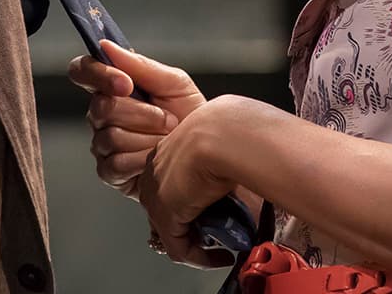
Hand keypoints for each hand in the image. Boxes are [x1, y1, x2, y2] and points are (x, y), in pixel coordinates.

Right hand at [68, 40, 204, 198]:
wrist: (207, 153)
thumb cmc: (190, 116)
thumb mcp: (174, 83)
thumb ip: (140, 65)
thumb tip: (106, 46)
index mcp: (113, 88)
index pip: (82, 71)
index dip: (97, 75)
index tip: (126, 84)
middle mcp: (101, 115)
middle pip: (102, 106)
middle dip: (143, 113)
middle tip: (169, 119)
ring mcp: (102, 144)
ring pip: (111, 136)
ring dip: (149, 137)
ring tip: (167, 139)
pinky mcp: (109, 172)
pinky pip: (116, 163)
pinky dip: (144, 160)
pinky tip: (157, 158)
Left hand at [140, 96, 241, 267]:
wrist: (223, 135)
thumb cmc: (228, 132)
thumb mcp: (221, 147)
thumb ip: (219, 165)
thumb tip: (236, 181)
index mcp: (167, 150)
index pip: (171, 186)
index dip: (193, 205)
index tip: (215, 214)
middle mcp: (155, 172)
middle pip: (169, 209)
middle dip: (193, 225)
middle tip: (220, 233)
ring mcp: (156, 195)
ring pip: (173, 230)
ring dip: (198, 242)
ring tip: (223, 246)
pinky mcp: (165, 217)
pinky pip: (179, 249)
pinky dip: (201, 258)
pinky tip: (221, 256)